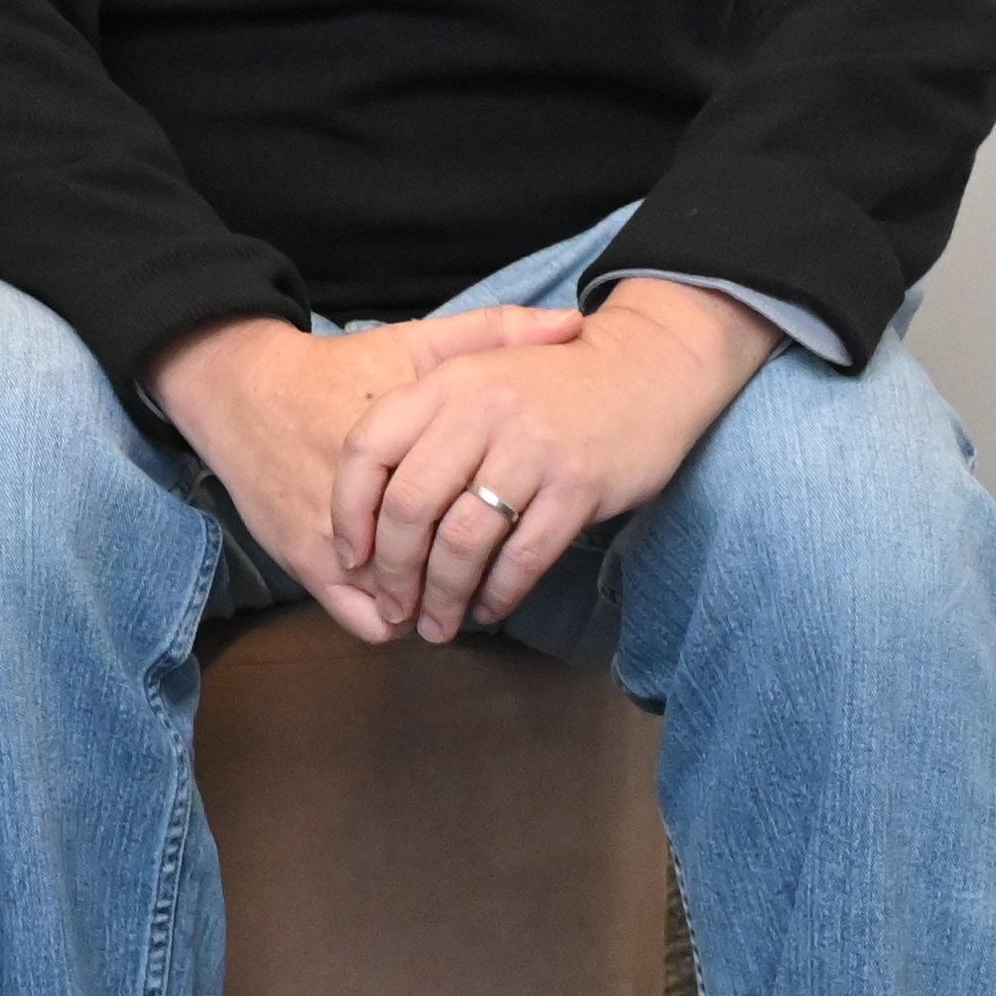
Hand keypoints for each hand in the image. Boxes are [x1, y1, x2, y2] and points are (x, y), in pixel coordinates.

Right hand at [144, 299, 587, 640]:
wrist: (246, 391)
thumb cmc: (341, 370)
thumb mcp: (415, 343)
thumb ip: (494, 332)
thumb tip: (573, 323)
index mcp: (405, 443)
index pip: (476, 509)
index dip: (513, 525)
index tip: (527, 522)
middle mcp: (365, 496)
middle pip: (443, 564)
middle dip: (475, 576)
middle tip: (497, 571)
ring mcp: (331, 537)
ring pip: (408, 604)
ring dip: (435, 605)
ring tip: (456, 595)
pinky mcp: (302, 563)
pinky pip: (364, 621)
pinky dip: (391, 621)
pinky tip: (408, 602)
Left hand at [333, 281, 776, 641]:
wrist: (646, 369)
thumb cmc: (548, 385)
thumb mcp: (477, 376)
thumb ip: (424, 424)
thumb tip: (371, 508)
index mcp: (445, 382)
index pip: (367, 448)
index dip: (349, 511)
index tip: (351, 557)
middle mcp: (481, 410)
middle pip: (409, 505)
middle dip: (394, 571)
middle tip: (395, 608)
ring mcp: (532, 448)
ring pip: (463, 541)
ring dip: (444, 596)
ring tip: (438, 625)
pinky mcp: (579, 485)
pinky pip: (523, 557)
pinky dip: (500, 594)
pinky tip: (489, 609)